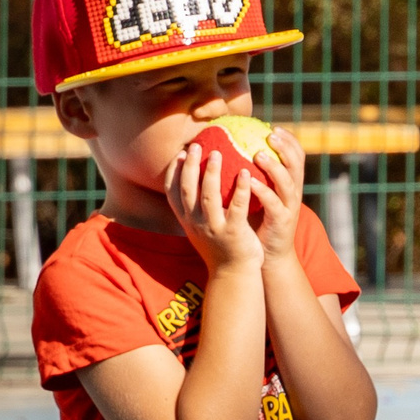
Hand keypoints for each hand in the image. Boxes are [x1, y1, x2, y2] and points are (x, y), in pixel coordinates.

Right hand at [166, 144, 268, 278]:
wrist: (233, 274)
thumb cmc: (221, 246)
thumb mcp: (203, 227)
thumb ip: (199, 208)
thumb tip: (200, 182)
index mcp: (187, 220)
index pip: (173, 194)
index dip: (174, 173)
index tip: (178, 154)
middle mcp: (195, 223)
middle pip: (188, 190)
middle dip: (190, 166)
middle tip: (195, 145)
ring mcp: (213, 228)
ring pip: (209, 196)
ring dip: (212, 173)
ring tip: (218, 152)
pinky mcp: (234, 232)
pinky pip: (237, 206)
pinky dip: (241, 189)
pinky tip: (246, 172)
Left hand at [247, 128, 306, 265]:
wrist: (268, 256)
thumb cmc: (257, 223)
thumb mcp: (257, 197)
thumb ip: (250, 176)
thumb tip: (229, 154)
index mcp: (289, 185)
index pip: (295, 156)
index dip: (288, 140)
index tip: (272, 126)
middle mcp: (293, 193)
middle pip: (296, 163)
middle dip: (286, 146)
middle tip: (269, 133)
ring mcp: (289, 207)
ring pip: (287, 181)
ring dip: (274, 166)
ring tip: (259, 154)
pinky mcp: (282, 221)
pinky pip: (273, 203)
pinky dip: (262, 191)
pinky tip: (247, 181)